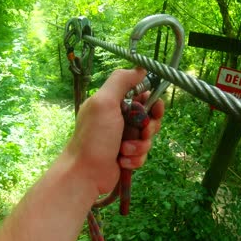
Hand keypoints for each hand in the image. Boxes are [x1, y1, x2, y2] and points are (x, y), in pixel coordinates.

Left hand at [66, 68, 163, 194]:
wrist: (85, 173)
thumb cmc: (94, 137)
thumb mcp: (105, 102)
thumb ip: (121, 81)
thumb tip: (140, 68)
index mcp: (113, 103)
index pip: (142, 96)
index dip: (153, 102)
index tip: (155, 109)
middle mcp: (119, 119)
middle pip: (150, 117)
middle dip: (148, 127)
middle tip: (142, 131)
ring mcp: (123, 138)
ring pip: (148, 138)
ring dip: (139, 145)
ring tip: (124, 150)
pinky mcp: (127, 155)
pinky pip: (143, 154)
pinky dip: (135, 158)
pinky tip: (122, 161)